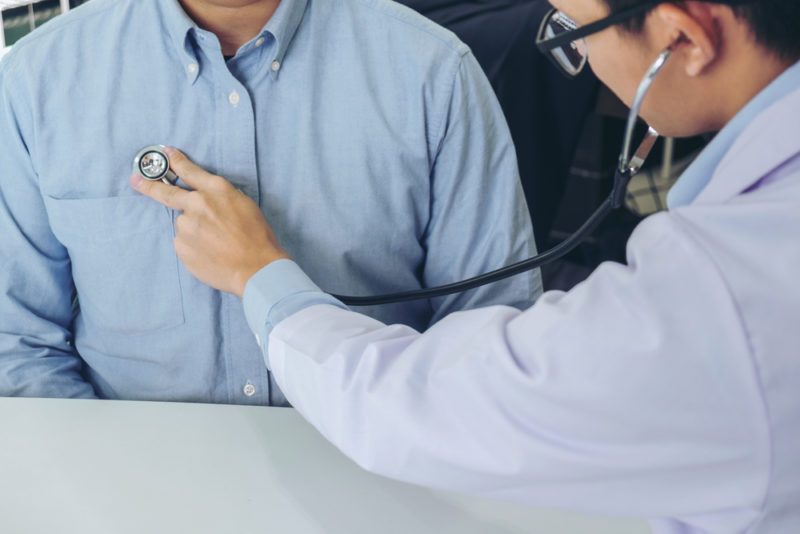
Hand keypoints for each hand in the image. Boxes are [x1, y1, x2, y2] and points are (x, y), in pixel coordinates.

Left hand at [130, 147, 289, 296]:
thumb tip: (203, 196)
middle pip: (166, 192)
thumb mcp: (244, 204)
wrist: (256, 268)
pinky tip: (210, 253)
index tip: (165, 154)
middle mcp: (197, 204)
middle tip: (135, 181)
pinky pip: (183, 243)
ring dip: (193, 230)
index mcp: (216, 190)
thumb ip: (220, 196)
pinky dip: (193, 247)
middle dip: (147, 185)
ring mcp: (186, 226)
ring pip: (183, 224)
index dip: (175, 161)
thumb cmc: (257, 236)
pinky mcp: (181, 247)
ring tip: (214, 243)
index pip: (189, 171)